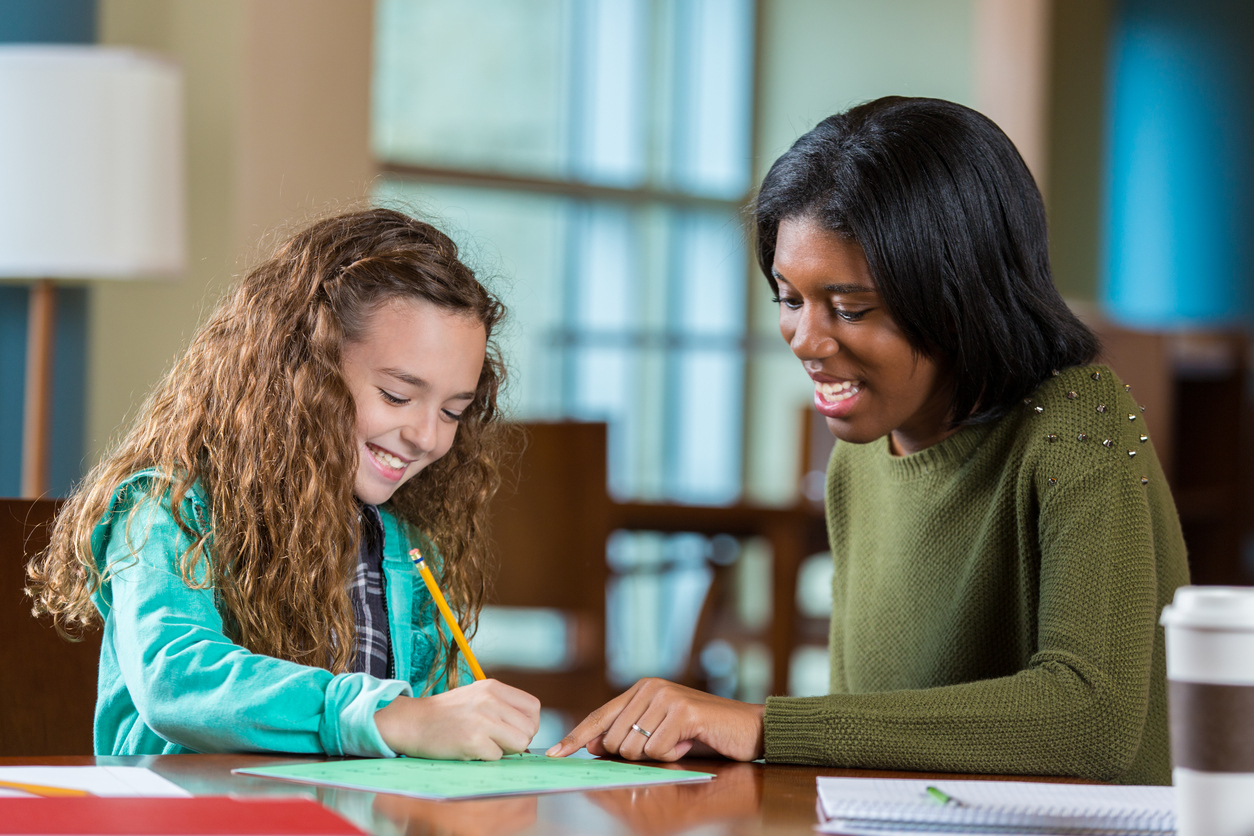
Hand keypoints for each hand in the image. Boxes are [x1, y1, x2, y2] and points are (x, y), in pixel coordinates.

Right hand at [374, 679, 540, 759]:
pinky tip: (469, 749)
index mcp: (493, 687)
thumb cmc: (446, 714)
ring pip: (519, 744)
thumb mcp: (477, 696)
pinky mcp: (473, 740)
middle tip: (498, 742)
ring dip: (504, 750)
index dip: (528, 724)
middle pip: (529, 729)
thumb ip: (502, 706)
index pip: (533, 708)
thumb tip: (529, 728)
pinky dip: (486, 758)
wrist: (412, 722)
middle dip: (517, 741)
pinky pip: (497, 757)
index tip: (514, 731)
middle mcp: (490, 700)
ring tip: (485, 745)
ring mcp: (482, 720)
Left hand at [545, 678, 764, 761]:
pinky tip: (689, 742)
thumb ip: (629, 734)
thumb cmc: (704, 733)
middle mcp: (650, 688)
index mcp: (642, 689)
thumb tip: (593, 745)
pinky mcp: (682, 711)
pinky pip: (656, 750)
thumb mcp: (661, 733)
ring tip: (680, 741)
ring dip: (658, 755)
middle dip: (636, 754)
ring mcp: (666, 697)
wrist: (748, 728)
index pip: (600, 717)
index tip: (554, 754)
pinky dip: (673, 755)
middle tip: (666, 745)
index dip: (575, 736)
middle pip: (614, 741)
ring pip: (633, 748)